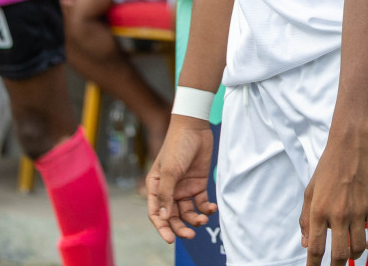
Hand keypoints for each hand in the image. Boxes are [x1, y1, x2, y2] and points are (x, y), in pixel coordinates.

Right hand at [146, 116, 215, 242]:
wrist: (194, 127)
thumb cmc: (177, 146)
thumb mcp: (170, 171)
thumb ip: (167, 195)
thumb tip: (164, 218)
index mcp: (156, 187)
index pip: (156, 213)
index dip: (162, 228)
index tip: (171, 239)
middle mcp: (169, 190)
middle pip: (173, 216)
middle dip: (181, 227)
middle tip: (191, 235)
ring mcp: (184, 187)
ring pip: (188, 211)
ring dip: (195, 218)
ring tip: (203, 219)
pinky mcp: (198, 183)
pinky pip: (201, 202)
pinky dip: (206, 208)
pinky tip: (211, 208)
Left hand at [299, 127, 367, 265]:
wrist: (351, 144)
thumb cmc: (329, 166)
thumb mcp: (310, 191)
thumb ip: (305, 219)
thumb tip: (306, 244)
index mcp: (318, 211)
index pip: (315, 250)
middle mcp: (338, 214)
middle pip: (339, 256)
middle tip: (336, 265)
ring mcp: (358, 212)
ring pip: (358, 249)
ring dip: (354, 255)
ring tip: (351, 249)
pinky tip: (366, 241)